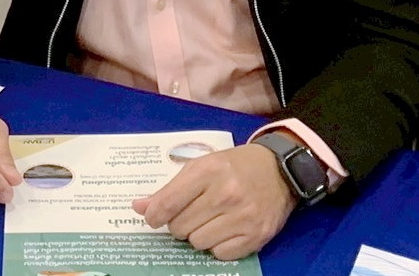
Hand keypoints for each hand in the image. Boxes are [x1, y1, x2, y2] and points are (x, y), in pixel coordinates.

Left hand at [133, 143, 294, 260]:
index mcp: (208, 170)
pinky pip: (220, 254)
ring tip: (211, 220)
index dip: (154, 215)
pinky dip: (218, 246)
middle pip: (180, 227)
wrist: (280, 170)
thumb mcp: (202, 166)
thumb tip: (138, 207)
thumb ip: (170, 189)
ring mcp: (243, 216)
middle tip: (192, 213)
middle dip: (180, 223)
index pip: (168, 203)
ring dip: (199, 235)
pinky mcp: (256, 235)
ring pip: (198, 243)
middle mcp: (226, 194)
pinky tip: (225, 229)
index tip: (153, 218)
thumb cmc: (235, 166)